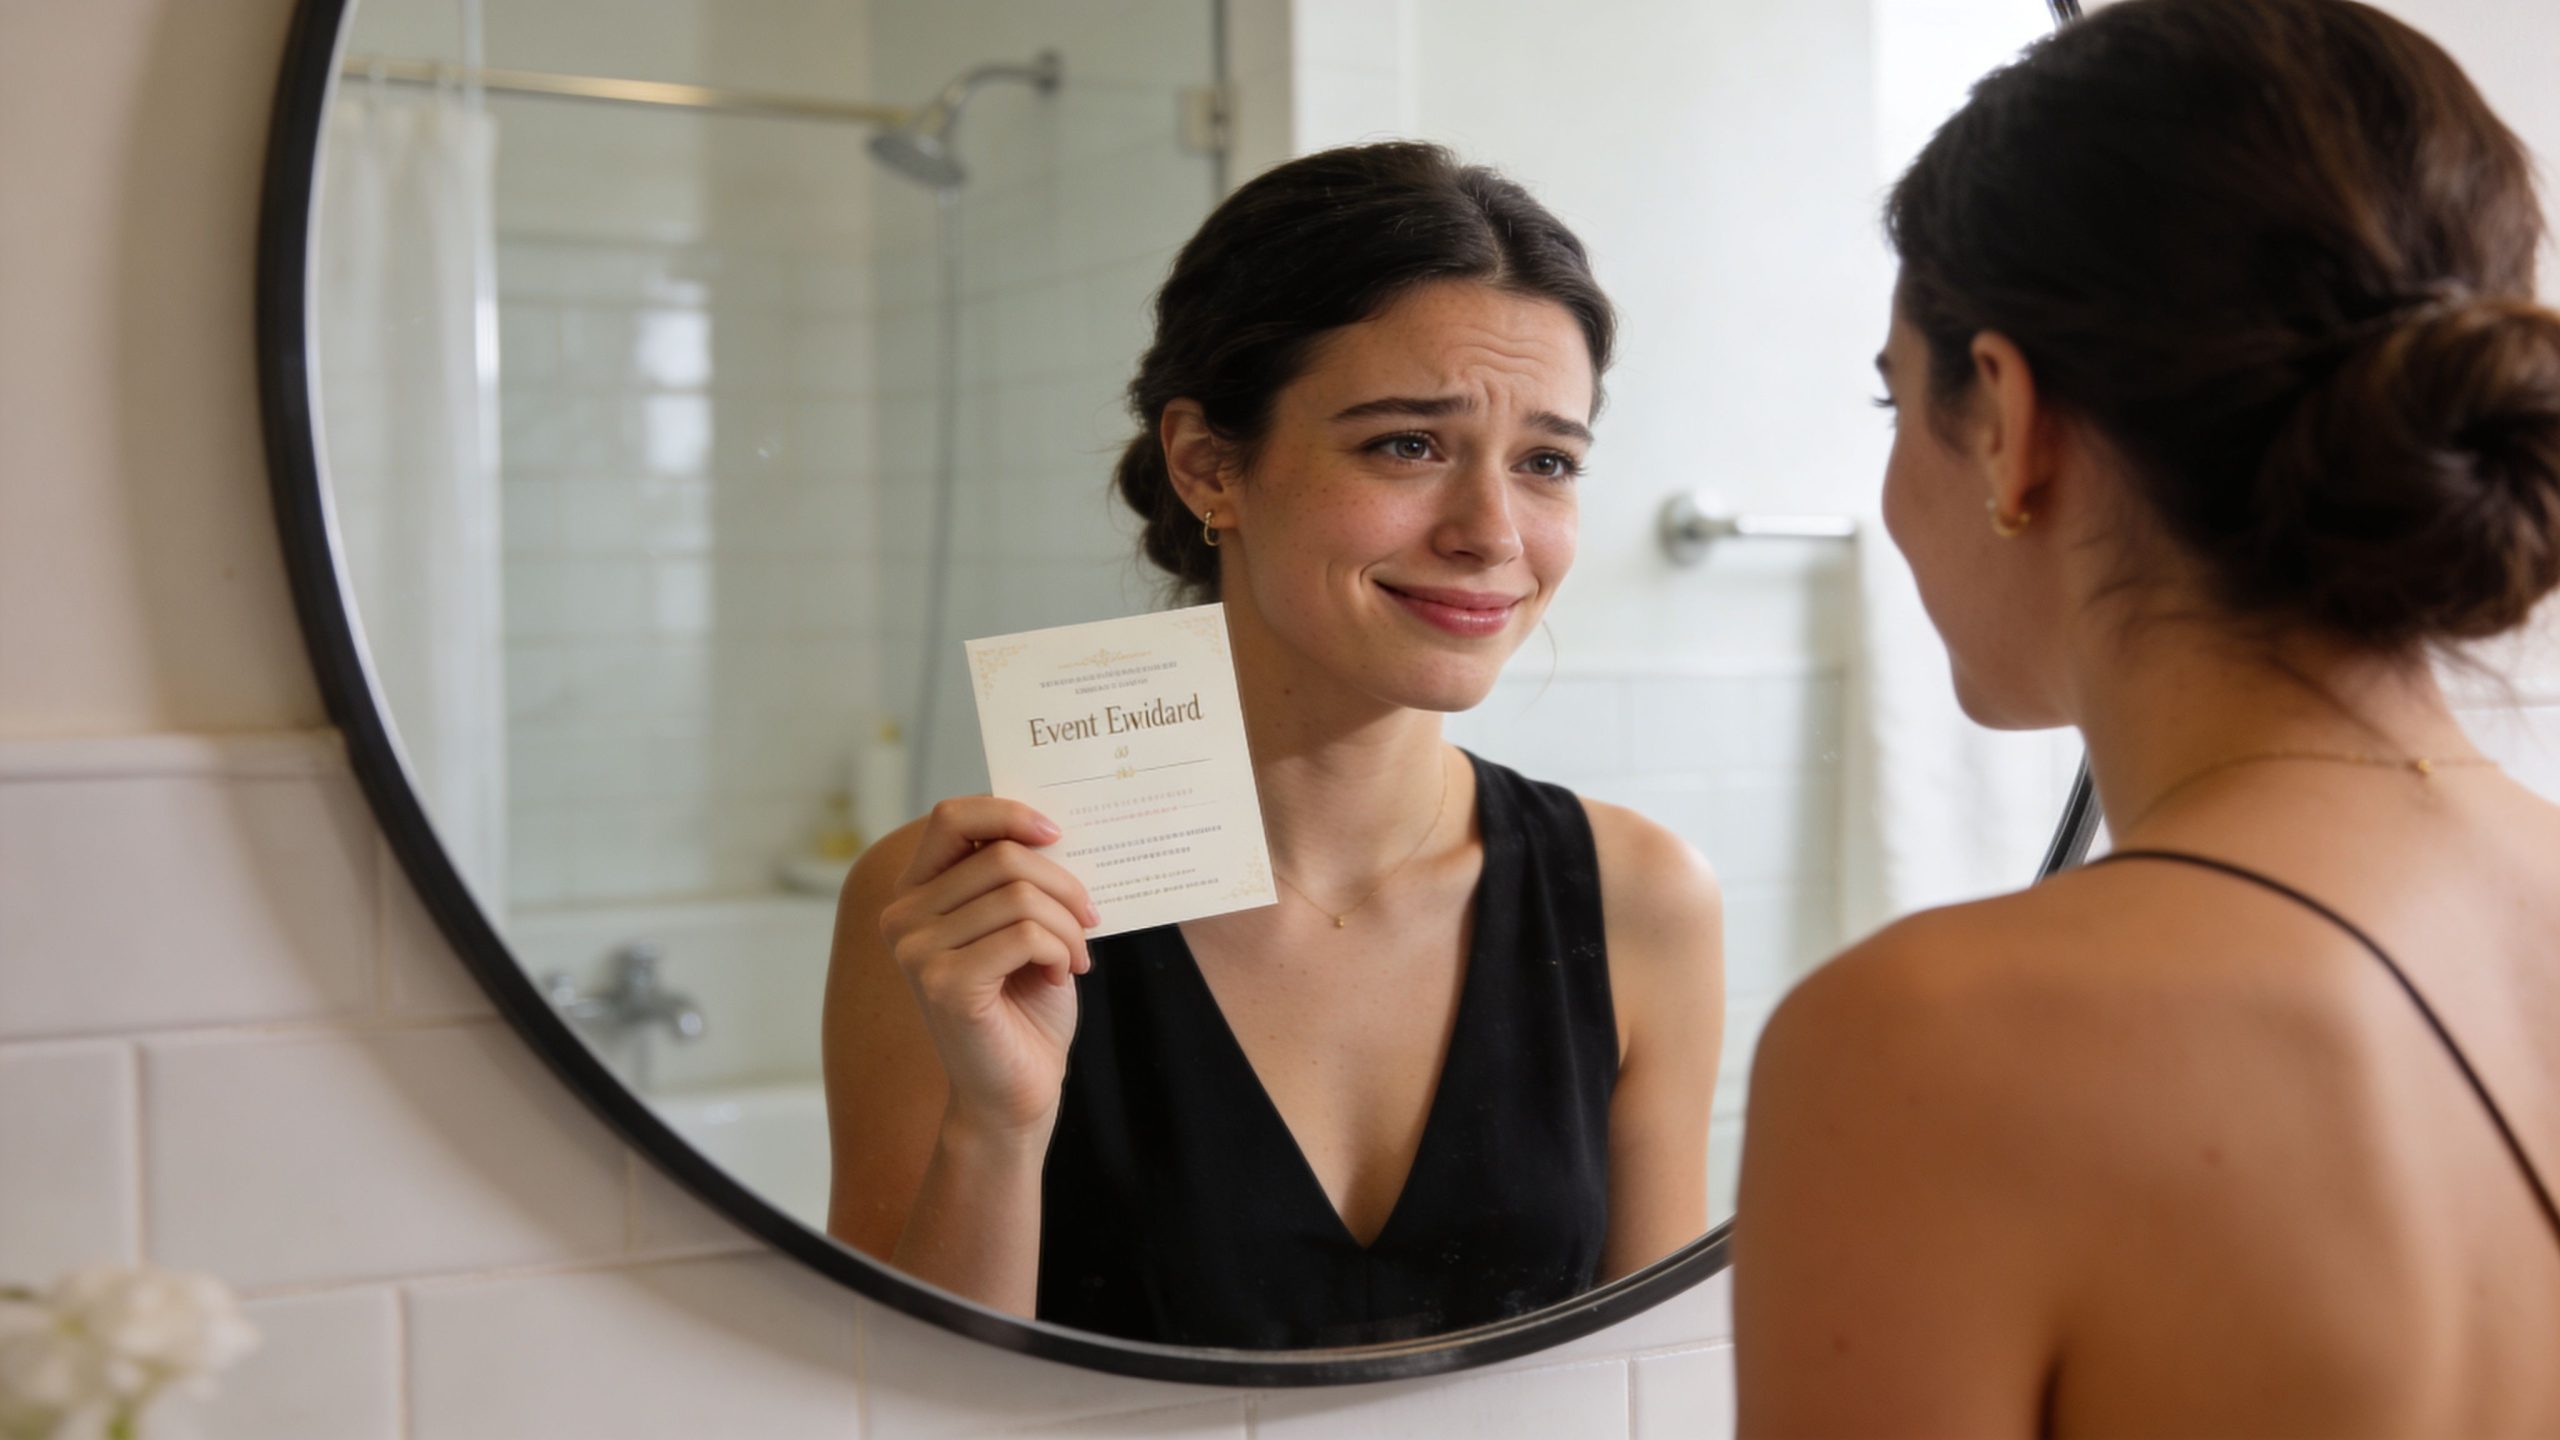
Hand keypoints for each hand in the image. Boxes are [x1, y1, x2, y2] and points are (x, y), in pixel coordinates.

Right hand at [878, 797, 1099, 1141]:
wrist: (1017, 1091)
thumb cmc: (1024, 1006)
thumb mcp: (1018, 925)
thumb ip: (1016, 877)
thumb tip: (1050, 825)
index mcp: (916, 894)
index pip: (951, 818)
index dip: (1008, 812)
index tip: (1056, 833)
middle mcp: (903, 918)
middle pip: (1002, 856)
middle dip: (1064, 885)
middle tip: (1089, 920)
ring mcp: (917, 952)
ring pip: (1019, 895)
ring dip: (1068, 925)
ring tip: (1076, 955)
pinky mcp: (945, 984)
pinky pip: (1025, 935)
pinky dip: (1061, 950)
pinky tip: (1062, 975)